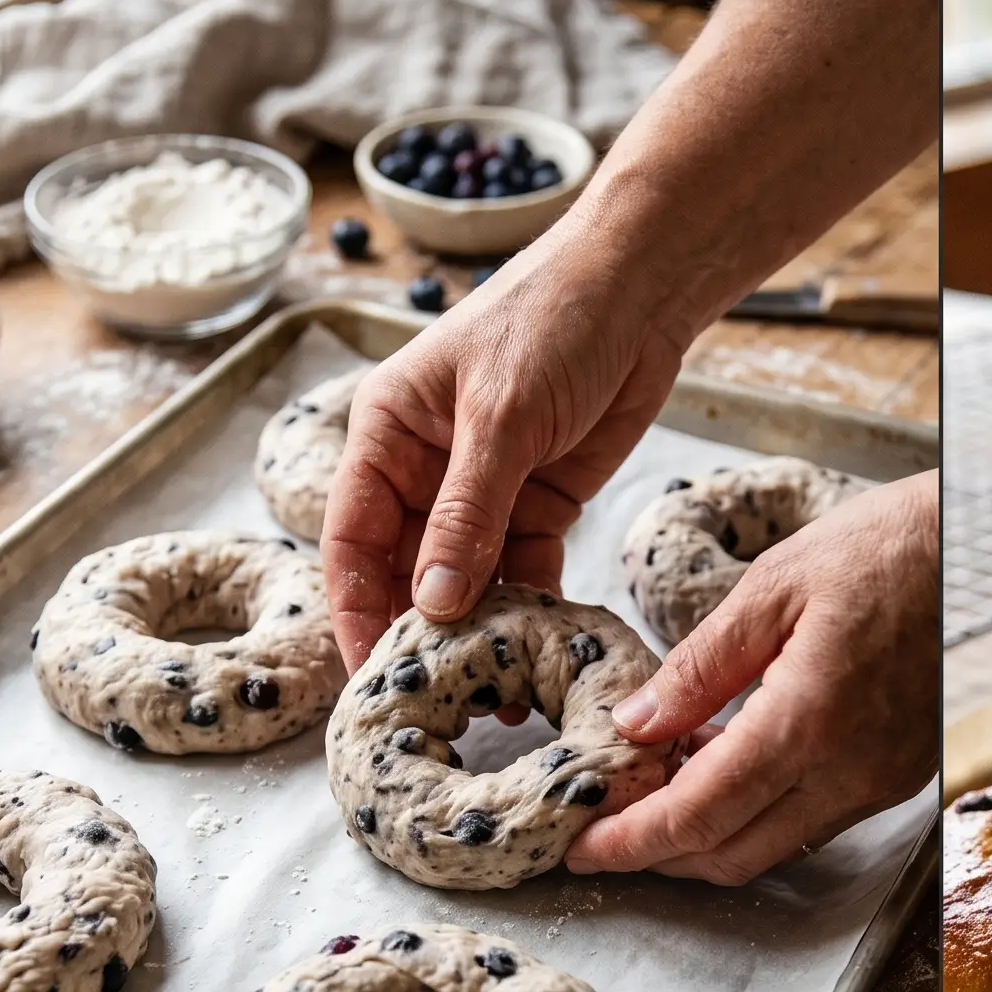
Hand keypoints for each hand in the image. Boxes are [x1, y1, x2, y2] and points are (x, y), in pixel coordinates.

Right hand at [321, 241, 685, 673]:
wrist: (640, 289)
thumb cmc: (552, 321)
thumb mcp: (501, 418)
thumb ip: (466, 514)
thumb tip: (432, 602)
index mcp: (385, 435)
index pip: (351, 540)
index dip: (354, 611)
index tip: (371, 675)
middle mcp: (424, 467)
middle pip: (403, 570)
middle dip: (419, 634)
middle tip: (439, 702)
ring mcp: (484, 489)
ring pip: (466, 579)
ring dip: (478, 633)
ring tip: (494, 697)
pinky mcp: (540, 502)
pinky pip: (523, 568)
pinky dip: (528, 607)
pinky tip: (535, 652)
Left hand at [569, 472, 938, 884]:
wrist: (978, 545)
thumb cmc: (883, 547)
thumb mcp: (773, 587)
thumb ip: (698, 667)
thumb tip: (636, 725)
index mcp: (809, 722)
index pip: (700, 814)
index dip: (632, 841)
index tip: (583, 846)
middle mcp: (851, 771)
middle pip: (733, 853)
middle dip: (660, 854)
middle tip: (605, 830)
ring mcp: (881, 781)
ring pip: (775, 846)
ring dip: (709, 834)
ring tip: (659, 788)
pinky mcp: (900, 775)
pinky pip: (814, 821)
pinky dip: (759, 812)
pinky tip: (725, 767)